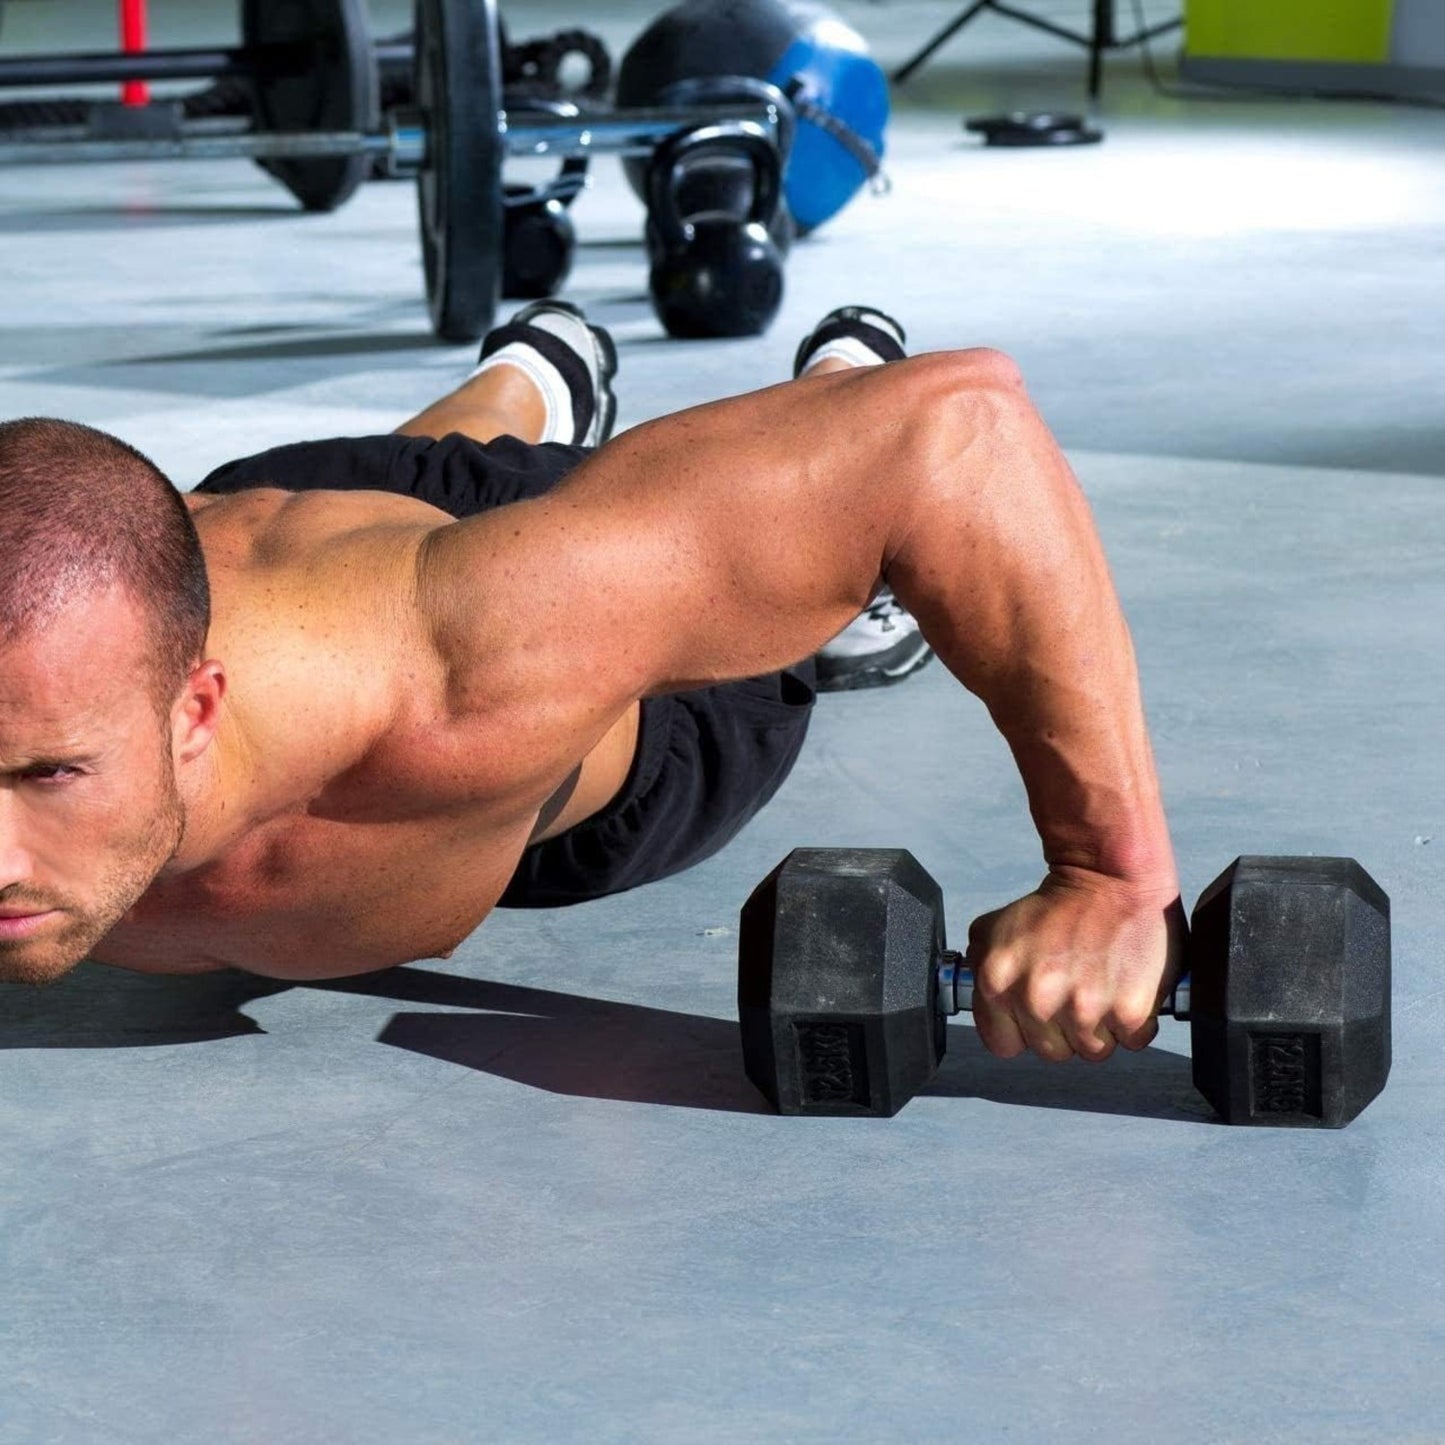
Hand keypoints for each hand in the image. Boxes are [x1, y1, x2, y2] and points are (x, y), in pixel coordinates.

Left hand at [965, 867, 1185, 1062]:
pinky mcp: (1130, 1011)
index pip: (1005, 1046)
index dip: (1022, 1030)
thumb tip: (983, 1002)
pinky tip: (1124, 989)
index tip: (1035, 1012)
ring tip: (1099, 987)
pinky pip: (1133, 1041)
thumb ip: (980, 971)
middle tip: (1074, 990)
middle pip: (1051, 1052)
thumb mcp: (992, 931)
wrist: (1110, 881)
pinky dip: (1134, 1022)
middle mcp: (1038, 1000)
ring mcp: (1085, 1008)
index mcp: (998, 984)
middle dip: (1062, 1028)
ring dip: (1100, 1028)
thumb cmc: (1055, 908)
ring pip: (1093, 1052)